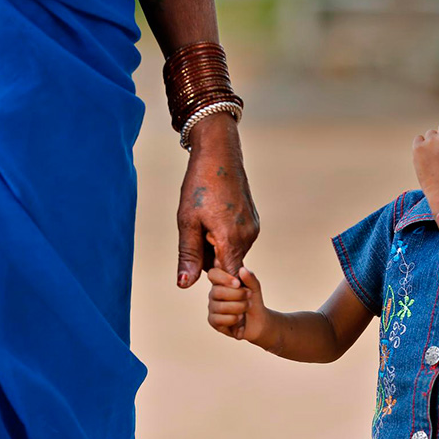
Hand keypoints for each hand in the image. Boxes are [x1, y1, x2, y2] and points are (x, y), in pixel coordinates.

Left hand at [177, 114, 258, 287]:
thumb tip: (184, 284)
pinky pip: (238, 241)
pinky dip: (224, 238)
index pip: (228, 277)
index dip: (213, 278)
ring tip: (204, 223)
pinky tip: (213, 218)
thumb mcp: (187, 222)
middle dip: (211, 261)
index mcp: (231, 238)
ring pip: (233, 253)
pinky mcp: (254, 222)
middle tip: (196, 234)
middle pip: (228, 265)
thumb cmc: (199, 185)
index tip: (197, 264)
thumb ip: (188, 255)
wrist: (219, 155)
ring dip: (216, 248)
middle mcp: (248, 236)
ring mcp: (253, 228)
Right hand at [207, 267, 267, 341]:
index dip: (224, 278)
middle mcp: (214, 293)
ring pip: (220, 306)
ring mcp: (212, 307)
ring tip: (247, 307)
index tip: (238, 283)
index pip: (213, 274)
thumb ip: (250, 278)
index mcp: (221, 282)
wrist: (258, 322)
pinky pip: (219, 319)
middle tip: (249, 296)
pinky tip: (239, 318)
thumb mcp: (255, 289)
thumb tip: (242, 269)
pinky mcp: (213, 321)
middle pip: (217, 291)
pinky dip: (234, 319)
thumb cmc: (253, 302)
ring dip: (239, 307)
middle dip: (237, 295)